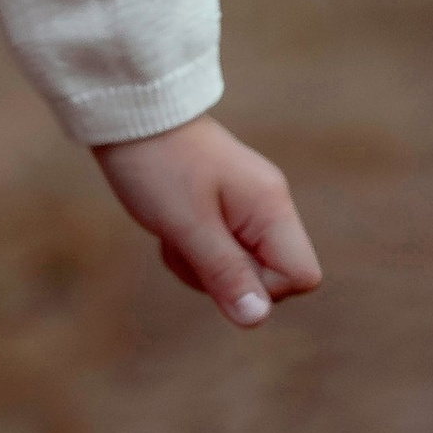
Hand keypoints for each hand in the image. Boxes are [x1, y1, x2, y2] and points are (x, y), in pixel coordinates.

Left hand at [91, 115, 320, 329]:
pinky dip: (193, 248)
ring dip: (201, 263)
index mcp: (272, 208)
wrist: (131, 113)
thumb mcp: (188, 226)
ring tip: (172, 231)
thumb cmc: (157, 165)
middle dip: (224, 277)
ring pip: (240, 267)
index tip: (218, 264)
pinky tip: (169, 226)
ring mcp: (248, 205)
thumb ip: (226, 273)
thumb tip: (258, 319)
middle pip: (270, 277)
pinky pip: (220, 249)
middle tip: (186, 243)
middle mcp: (270, 207)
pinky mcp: (224, 206)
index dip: (261, 288)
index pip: (301, 276)